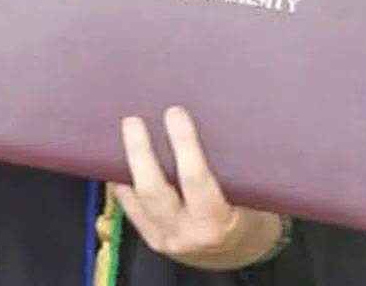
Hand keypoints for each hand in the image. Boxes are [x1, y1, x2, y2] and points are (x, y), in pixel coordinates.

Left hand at [113, 107, 283, 270]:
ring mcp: (164, 236)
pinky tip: (114, 154)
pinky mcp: (149, 235)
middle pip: (154, 190)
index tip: (175, 112)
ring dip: (126, 161)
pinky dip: (120, 178)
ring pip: (135, 197)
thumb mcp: (250, 197)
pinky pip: (128, 205)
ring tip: (123, 130)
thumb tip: (215, 113)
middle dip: (140, 152)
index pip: (195, 180)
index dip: (184, 144)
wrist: (237, 254)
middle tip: (134, 120)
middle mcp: (187, 233)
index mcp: (218, 222)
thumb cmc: (248, 214)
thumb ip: (232, 168)